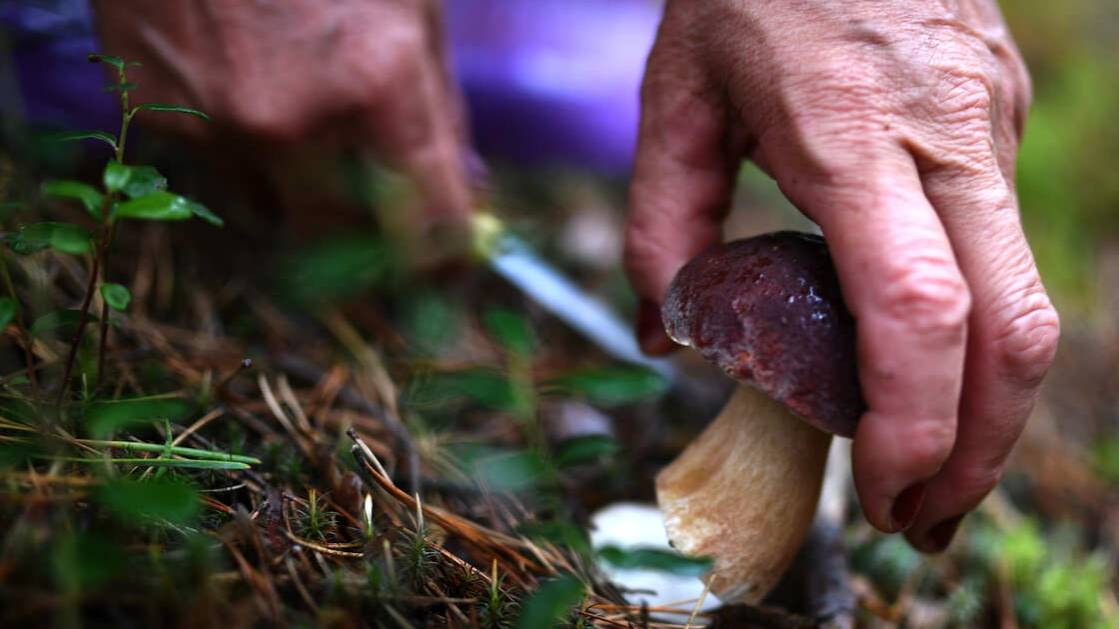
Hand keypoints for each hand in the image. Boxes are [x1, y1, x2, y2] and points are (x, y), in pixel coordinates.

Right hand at [93, 0, 470, 232]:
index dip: (448, 257)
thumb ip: (440, 110)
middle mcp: (295, 118)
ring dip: (298, 192)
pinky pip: (213, 163)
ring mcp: (216, 121)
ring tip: (301, 119)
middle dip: (367, 238)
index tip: (451, 268)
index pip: (430, 222)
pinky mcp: (153, 113)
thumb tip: (463, 189)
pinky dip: (235, 142)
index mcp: (379, 81)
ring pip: (270, 210)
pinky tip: (237, 78)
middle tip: (377, 220)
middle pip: (344, 239)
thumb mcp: (413, 9)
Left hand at [626, 0, 1058, 550]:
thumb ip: (659, 220)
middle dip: (977, 449)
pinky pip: (1005, 250)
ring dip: (992, 407)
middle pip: (1012, 332)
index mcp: (851, 133)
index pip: (916, 308)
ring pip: (1029, 302)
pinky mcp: (1004, 120)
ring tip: (932, 469)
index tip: (884, 490)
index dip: (915, 421)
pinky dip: (980, 334)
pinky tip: (928, 361)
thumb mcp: (676, 95)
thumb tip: (669, 331)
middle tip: (919, 518)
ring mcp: (991, 126)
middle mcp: (947, 138)